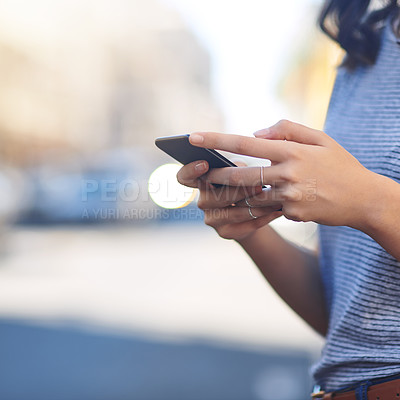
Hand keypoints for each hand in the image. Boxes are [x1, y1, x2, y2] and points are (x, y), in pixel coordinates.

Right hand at [177, 160, 282, 240]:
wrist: (253, 213)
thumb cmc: (246, 184)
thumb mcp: (241, 170)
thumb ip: (237, 166)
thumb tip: (240, 167)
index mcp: (201, 182)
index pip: (184, 176)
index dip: (190, 170)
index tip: (205, 164)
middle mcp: (202, 201)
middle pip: (216, 196)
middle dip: (240, 190)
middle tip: (259, 185)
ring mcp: (211, 218)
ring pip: (233, 212)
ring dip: (255, 205)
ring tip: (274, 198)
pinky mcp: (224, 232)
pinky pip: (245, 225)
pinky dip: (263, 218)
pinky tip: (277, 211)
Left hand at [188, 120, 376, 229]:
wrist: (364, 198)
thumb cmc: (340, 165)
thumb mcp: (320, 138)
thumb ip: (287, 130)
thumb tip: (256, 134)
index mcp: (291, 151)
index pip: (245, 144)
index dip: (217, 140)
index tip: (193, 137)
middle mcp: (288, 174)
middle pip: (241, 176)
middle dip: (216, 175)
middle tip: (198, 172)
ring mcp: (290, 197)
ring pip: (250, 197)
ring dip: (230, 196)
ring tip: (213, 193)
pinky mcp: (293, 214)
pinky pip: (269, 210)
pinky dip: (261, 206)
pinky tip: (254, 206)